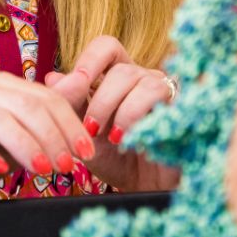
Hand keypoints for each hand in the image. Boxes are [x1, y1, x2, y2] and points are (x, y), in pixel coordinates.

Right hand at [0, 73, 94, 202]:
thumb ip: (48, 113)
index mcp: (2, 87)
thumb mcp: (19, 137)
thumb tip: (84, 84)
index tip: (87, 152)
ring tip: (44, 171)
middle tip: (69, 166)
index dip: (71, 124)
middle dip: (54, 136)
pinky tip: (1, 172)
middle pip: (26, 106)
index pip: (45, 97)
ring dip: (26, 146)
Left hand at [45, 36, 181, 191]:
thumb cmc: (115, 158)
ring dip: (122, 112)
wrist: (143, 189)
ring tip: (114, 138)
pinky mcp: (184, 109)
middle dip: (101, 101)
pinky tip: (136, 141)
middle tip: (90, 129)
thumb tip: (52, 77)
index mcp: (118, 77)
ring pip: (145, 82)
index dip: (91, 59)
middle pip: (122, 69)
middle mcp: (144, 78)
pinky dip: (145, 121)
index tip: (78, 85)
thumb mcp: (84, 132)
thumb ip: (69, 105)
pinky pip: (166, 101)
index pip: (107, 47)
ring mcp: (166, 92)